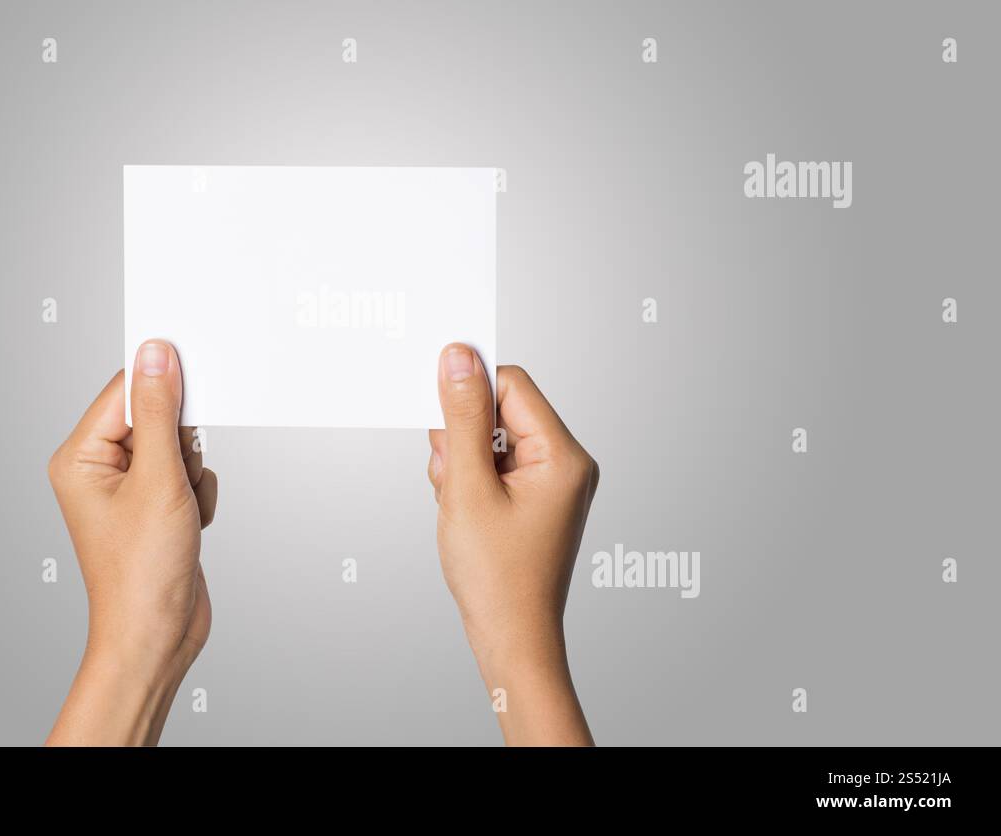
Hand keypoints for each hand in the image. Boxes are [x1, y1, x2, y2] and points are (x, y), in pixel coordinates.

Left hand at [45, 340, 217, 745]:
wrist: (156, 637)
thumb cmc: (141, 573)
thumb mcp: (158, 480)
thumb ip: (160, 412)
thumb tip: (156, 354)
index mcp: (80, 457)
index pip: (124, 390)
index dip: (162, 385)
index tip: (196, 380)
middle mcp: (99, 468)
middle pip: (155, 415)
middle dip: (181, 443)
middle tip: (180, 475)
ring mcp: (128, 488)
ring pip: (178, 444)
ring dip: (192, 472)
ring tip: (182, 510)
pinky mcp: (155, 505)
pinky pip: (188, 472)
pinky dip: (198, 494)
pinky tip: (190, 524)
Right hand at [428, 344, 598, 745]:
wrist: (511, 641)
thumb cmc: (497, 577)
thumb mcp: (467, 487)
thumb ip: (460, 418)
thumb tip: (458, 358)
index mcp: (563, 456)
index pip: (512, 385)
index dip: (469, 390)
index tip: (434, 406)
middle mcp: (565, 464)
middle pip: (500, 411)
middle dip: (461, 437)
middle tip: (450, 478)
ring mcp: (552, 483)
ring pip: (490, 440)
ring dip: (460, 462)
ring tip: (458, 504)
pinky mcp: (535, 499)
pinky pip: (494, 466)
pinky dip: (468, 481)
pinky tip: (463, 513)